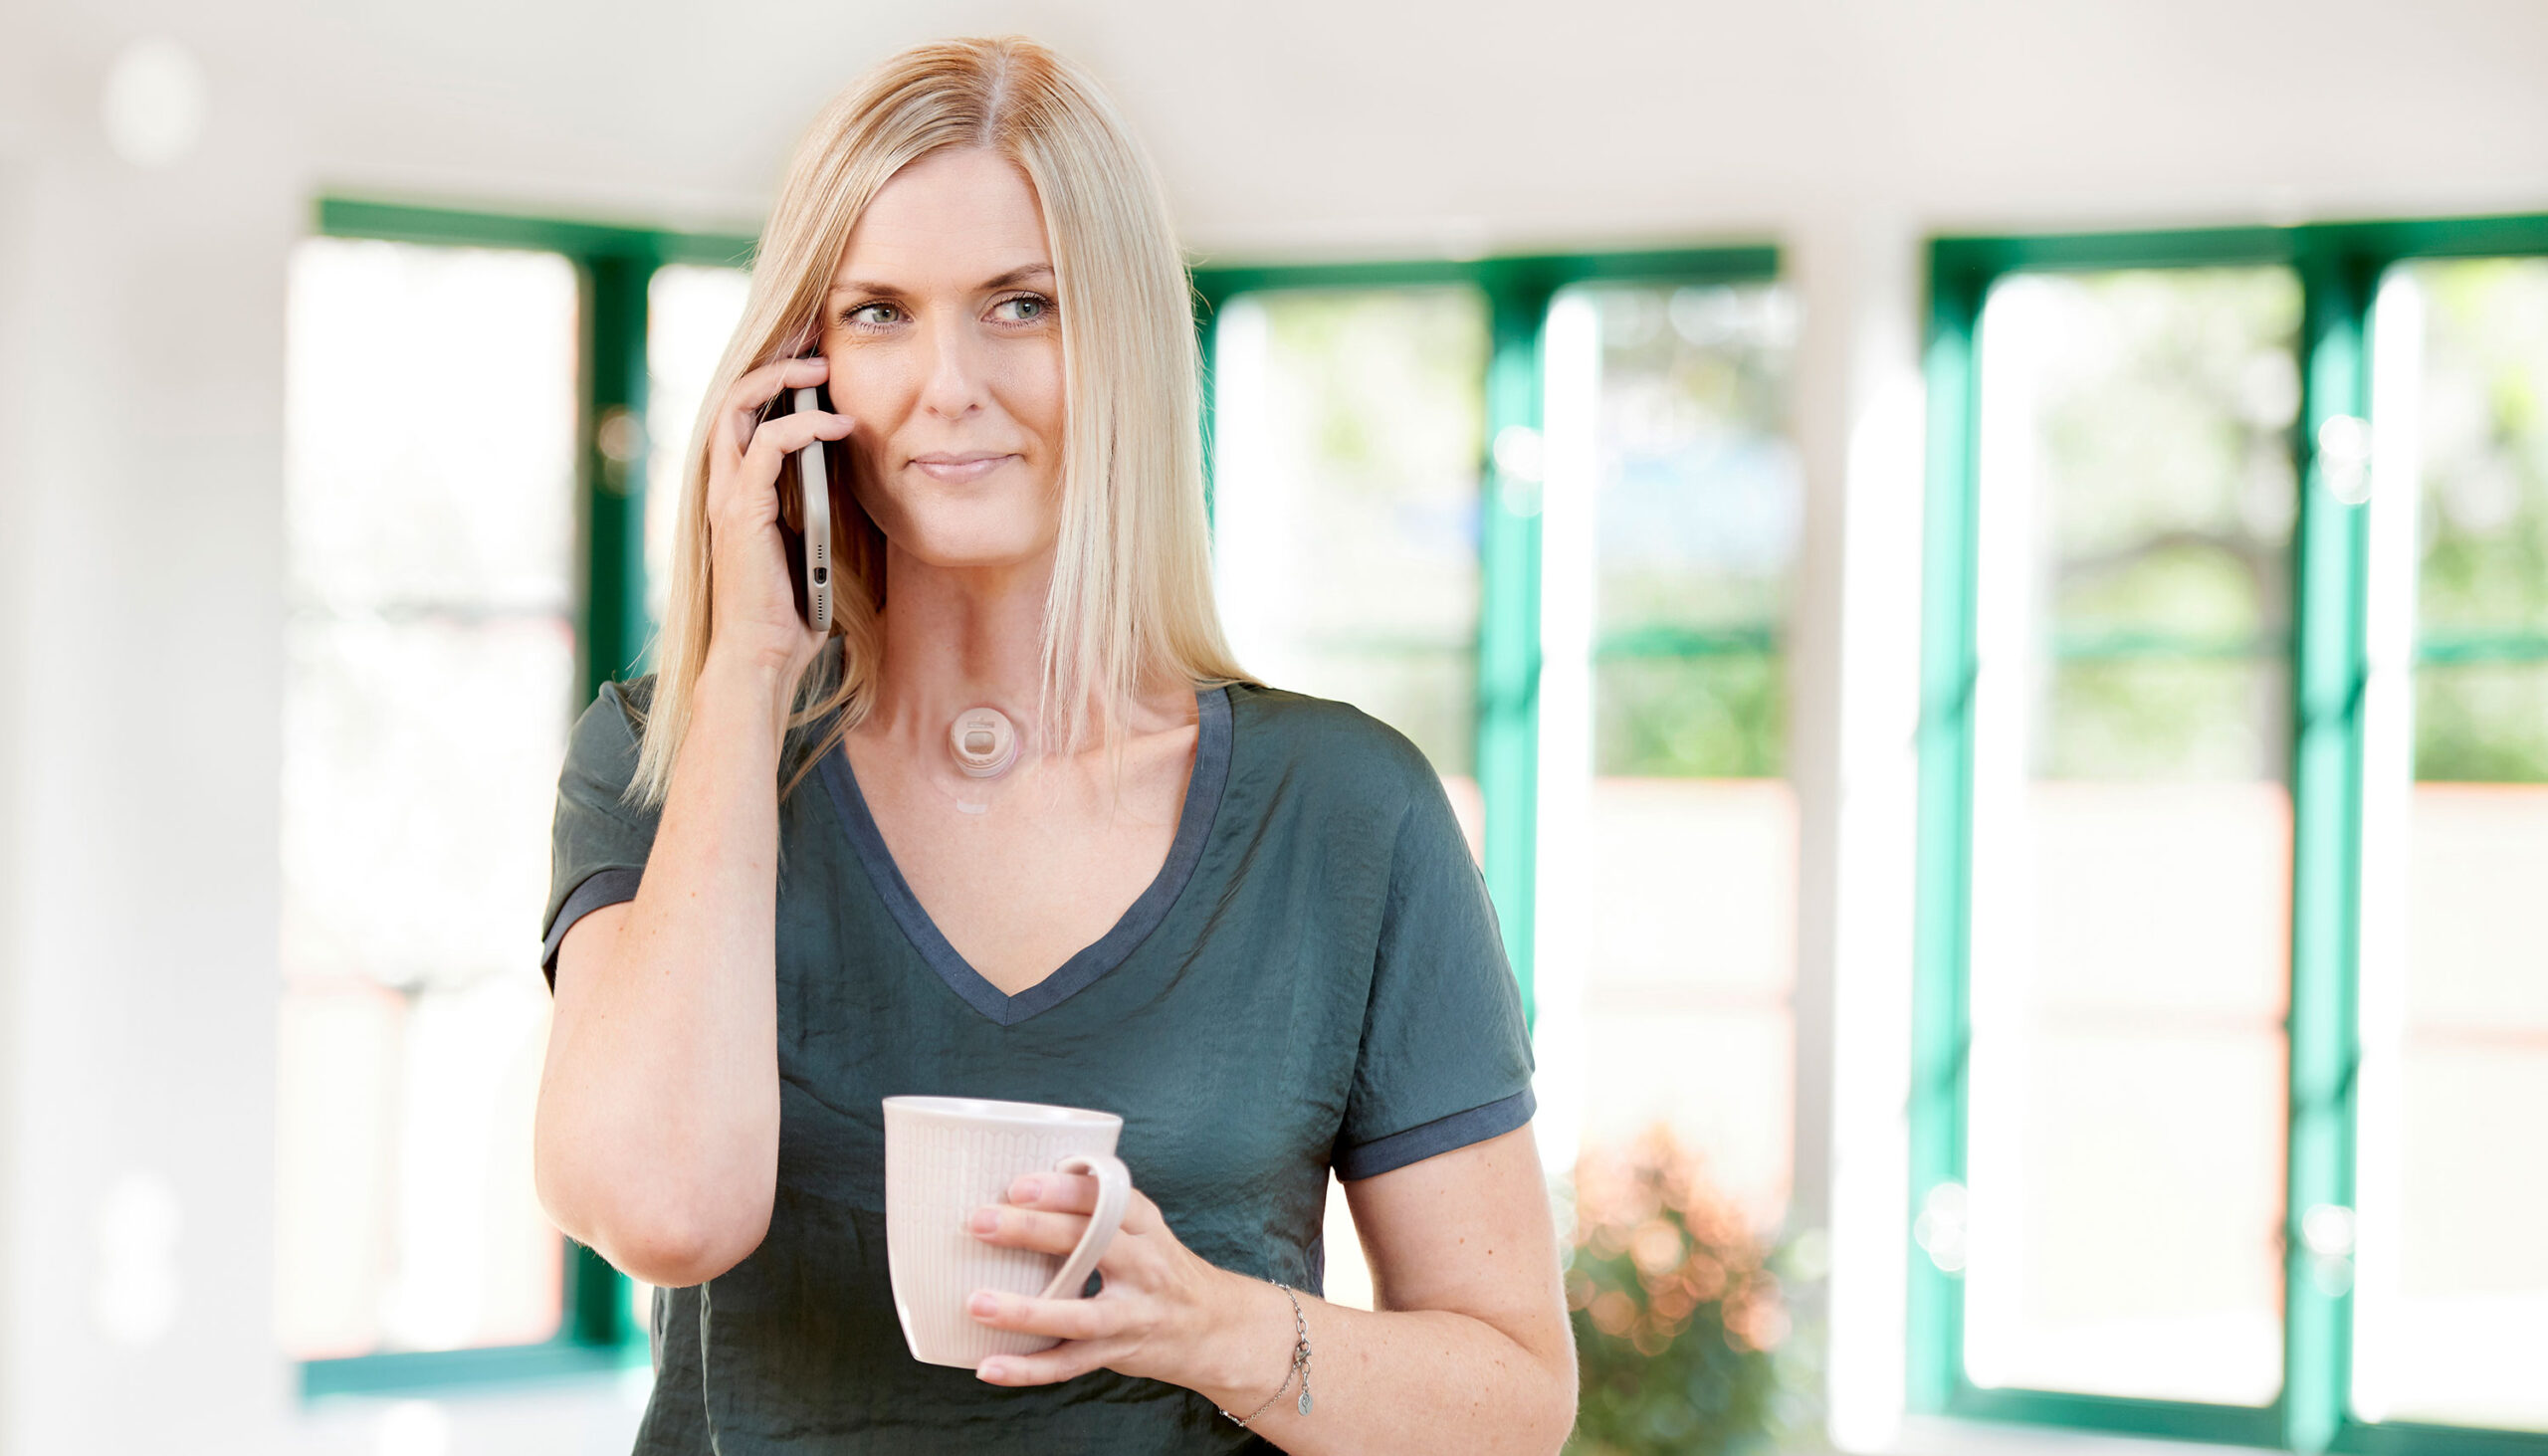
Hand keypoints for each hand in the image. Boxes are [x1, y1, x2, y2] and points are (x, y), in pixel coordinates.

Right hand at [700, 353, 853, 688]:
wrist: (761, 658)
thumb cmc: (789, 614)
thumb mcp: (812, 547)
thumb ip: (818, 512)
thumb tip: (857, 486)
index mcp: (739, 492)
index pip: (745, 417)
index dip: (774, 382)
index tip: (816, 361)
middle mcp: (724, 486)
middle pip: (733, 398)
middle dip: (773, 363)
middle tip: (816, 345)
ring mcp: (728, 496)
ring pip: (739, 409)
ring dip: (782, 380)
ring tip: (823, 367)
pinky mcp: (742, 511)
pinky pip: (767, 447)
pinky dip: (801, 427)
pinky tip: (837, 426)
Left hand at [961, 1169, 1284, 1394]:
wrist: (1214, 1327)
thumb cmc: (1159, 1267)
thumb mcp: (1143, 1229)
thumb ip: (1094, 1211)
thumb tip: (1014, 1188)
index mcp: (1146, 1225)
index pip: (1109, 1198)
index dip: (1065, 1190)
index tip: (1019, 1185)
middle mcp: (1145, 1266)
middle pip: (1091, 1245)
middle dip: (1033, 1231)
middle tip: (980, 1222)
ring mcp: (1133, 1315)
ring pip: (1079, 1316)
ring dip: (1025, 1312)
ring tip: (977, 1303)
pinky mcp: (1118, 1353)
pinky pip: (1069, 1365)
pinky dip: (1028, 1369)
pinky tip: (989, 1366)